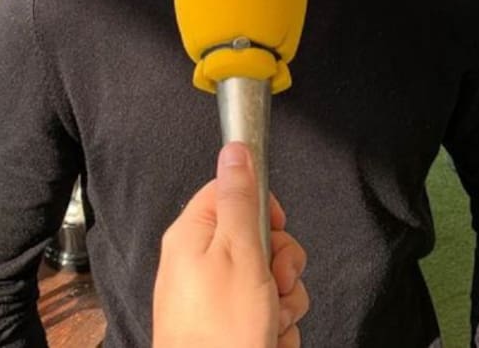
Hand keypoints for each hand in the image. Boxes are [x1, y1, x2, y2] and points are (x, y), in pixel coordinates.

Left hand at [153, 142, 308, 347]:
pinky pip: (267, 312)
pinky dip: (276, 327)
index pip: (233, 193)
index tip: (272, 231)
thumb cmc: (220, 331)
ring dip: (284, 301)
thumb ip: (240, 199)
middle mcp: (200, 263)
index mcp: (194, 235)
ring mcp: (216, 298)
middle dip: (282, 263)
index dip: (263, 211)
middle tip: (275, 283)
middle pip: (259, 238)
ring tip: (269, 321)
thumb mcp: (238, 251)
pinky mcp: (230, 327)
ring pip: (270, 279)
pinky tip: (266, 339)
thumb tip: (236, 149)